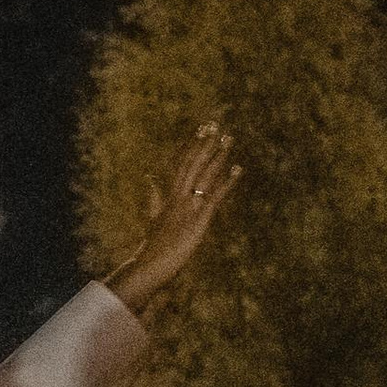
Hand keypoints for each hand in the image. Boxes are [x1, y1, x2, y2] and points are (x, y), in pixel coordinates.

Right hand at [106, 120, 235, 316]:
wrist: (151, 262)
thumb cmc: (153, 244)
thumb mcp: (152, 217)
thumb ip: (153, 196)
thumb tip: (149, 178)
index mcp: (168, 194)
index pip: (179, 163)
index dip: (190, 145)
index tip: (200, 130)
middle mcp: (177, 195)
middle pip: (192, 163)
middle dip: (203, 143)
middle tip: (214, 124)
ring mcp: (188, 205)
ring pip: (204, 174)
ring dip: (217, 155)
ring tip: (228, 138)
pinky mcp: (199, 217)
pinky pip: (216, 195)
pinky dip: (228, 181)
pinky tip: (238, 168)